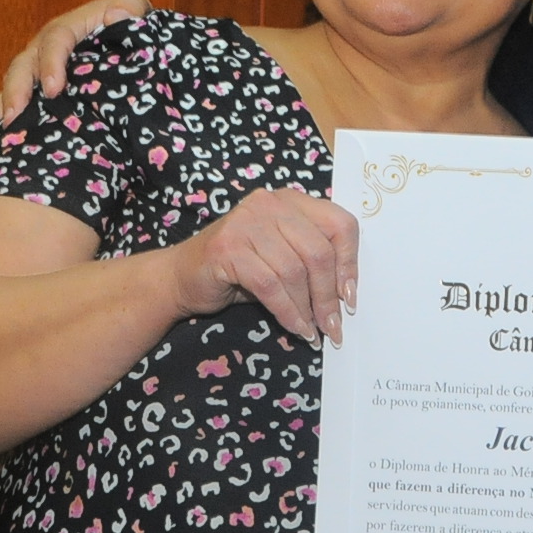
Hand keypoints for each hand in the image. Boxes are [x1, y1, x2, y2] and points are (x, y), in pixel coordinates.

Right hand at [0, 0, 151, 158]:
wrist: (127, 41)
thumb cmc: (132, 28)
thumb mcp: (136, 13)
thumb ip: (130, 10)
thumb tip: (115, 15)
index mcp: (69, 28)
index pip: (56, 39)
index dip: (52, 62)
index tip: (54, 89)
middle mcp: (44, 49)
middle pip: (23, 66)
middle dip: (16, 93)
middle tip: (14, 118)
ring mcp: (34, 71)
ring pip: (7, 91)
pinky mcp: (31, 93)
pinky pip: (4, 110)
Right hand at [165, 188, 356, 343]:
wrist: (182, 277)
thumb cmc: (239, 270)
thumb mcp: (283, 257)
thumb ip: (312, 261)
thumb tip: (346, 296)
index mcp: (291, 201)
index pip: (339, 224)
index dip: (350, 263)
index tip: (349, 298)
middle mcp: (270, 204)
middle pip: (318, 251)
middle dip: (328, 296)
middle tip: (334, 326)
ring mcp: (246, 222)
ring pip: (295, 271)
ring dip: (308, 309)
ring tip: (313, 331)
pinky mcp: (227, 247)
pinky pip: (270, 285)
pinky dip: (287, 311)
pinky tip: (294, 328)